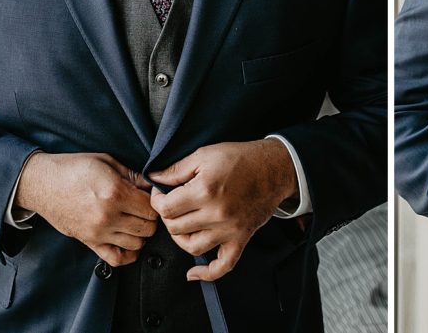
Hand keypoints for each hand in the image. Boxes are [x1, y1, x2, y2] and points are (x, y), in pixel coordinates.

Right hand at [15, 152, 156, 266]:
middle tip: (144, 209)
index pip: (151, 208)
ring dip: (141, 234)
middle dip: (151, 218)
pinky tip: (129, 241)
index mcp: (115, 193)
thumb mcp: (106, 162)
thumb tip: (152, 185)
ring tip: (136, 222)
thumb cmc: (74, 168)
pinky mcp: (89, 242)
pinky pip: (116, 259)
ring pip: (137, 244)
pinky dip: (128, 254)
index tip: (150, 196)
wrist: (42, 183)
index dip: (155, 201)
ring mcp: (98, 232)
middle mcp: (108, 216)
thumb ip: (133, 175)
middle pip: (147, 227)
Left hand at [149, 138, 297, 281]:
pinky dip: (206, 274)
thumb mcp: (205, 154)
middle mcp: (216, 213)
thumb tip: (153, 178)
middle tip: (171, 204)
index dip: (157, 200)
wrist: (274, 167)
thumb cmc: (241, 158)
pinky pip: (223, 265)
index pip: (166, 208)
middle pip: (175, 228)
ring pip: (192, 247)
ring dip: (180, 238)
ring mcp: (229, 229)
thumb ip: (176, 169)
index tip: (160, 193)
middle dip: (167, 216)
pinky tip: (193, 273)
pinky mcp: (241, 238)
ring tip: (181, 225)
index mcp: (205, 191)